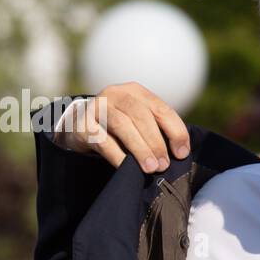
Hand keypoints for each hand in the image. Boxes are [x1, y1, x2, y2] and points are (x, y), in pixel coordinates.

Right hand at [54, 83, 190, 170]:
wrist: (78, 126)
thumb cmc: (116, 128)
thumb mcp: (137, 121)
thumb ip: (156, 129)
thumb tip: (180, 153)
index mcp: (135, 91)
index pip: (160, 108)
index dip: (175, 130)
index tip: (182, 153)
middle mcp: (116, 93)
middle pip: (140, 115)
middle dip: (156, 141)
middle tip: (164, 165)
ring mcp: (97, 106)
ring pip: (122, 124)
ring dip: (139, 148)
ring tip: (150, 168)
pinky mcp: (82, 124)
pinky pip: (102, 140)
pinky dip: (117, 155)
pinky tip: (126, 168)